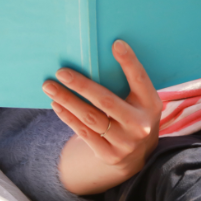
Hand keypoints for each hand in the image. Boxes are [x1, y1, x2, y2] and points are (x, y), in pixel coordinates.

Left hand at [43, 40, 162, 194]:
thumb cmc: (132, 115)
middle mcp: (141, 125)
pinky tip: (56, 104)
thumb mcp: (139, 101)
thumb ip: (126, 82)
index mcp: (151, 104)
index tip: (115, 43)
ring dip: (67, 100)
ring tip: (49, 86)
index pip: (140, 80)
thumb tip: (100, 51)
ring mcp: (126, 143)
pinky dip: (67, 117)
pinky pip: (83, 133)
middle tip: (61, 72)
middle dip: (81, 85)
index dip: (129, 62)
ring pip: (90, 118)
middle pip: (107, 101)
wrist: (137, 156)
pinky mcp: (110, 155)